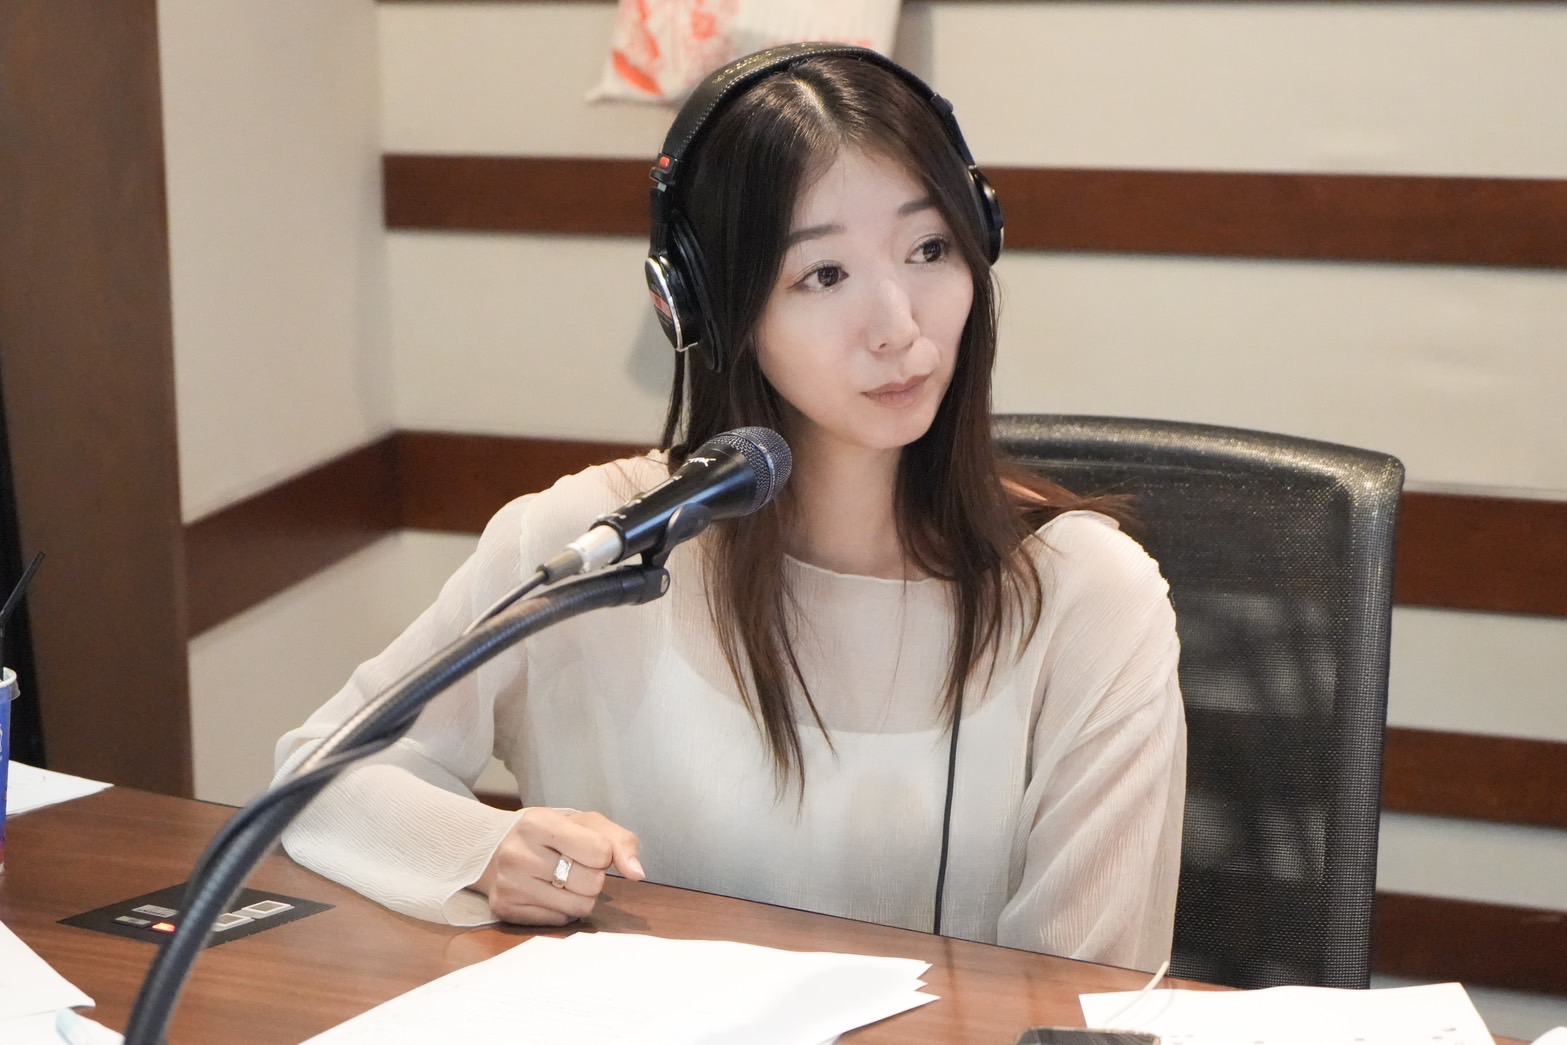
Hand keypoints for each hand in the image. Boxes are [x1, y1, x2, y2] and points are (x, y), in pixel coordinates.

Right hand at [473, 807, 643, 924]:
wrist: (497, 848)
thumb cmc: (552, 834)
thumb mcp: (585, 824)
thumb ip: (620, 841)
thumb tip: (637, 873)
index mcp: (537, 822)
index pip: (600, 851)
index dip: (603, 853)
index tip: (588, 847)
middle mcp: (517, 853)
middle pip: (592, 882)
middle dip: (593, 876)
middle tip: (573, 865)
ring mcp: (509, 884)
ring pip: (579, 906)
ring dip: (581, 895)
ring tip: (562, 879)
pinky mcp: (506, 910)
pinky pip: (559, 921)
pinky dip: (562, 909)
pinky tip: (547, 892)